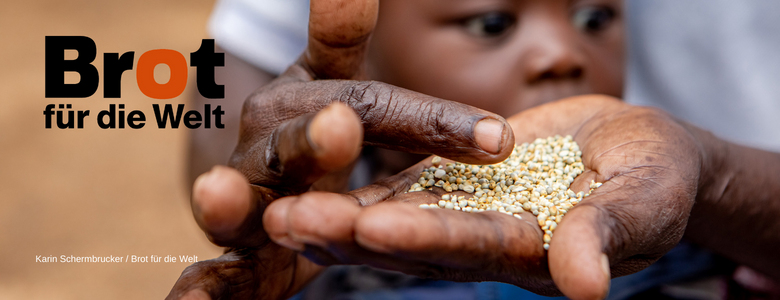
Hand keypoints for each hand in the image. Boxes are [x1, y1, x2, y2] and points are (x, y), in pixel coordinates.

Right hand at [166, 0, 515, 297]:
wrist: (258, 189)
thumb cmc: (309, 135)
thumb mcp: (329, 85)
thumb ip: (340, 38)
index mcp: (299, 107)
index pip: (368, 105)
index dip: (427, 120)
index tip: (496, 139)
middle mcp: (263, 152)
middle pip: (288, 146)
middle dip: (312, 140)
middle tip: (341, 125)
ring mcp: (239, 205)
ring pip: (234, 206)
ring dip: (227, 203)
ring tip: (218, 194)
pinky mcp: (232, 257)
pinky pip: (211, 277)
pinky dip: (196, 292)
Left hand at [264, 95, 702, 299]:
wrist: (634, 149)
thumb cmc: (655, 177)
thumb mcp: (646, 201)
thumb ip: (611, 233)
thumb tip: (585, 286)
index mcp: (532, 255)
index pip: (471, 247)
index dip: (424, 237)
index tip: (372, 226)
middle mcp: (485, 244)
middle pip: (412, 241)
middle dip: (352, 234)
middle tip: (289, 221)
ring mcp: (463, 216)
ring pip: (392, 218)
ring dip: (336, 214)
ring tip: (276, 207)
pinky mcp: (450, 186)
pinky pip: (399, 188)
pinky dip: (357, 186)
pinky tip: (309, 179)